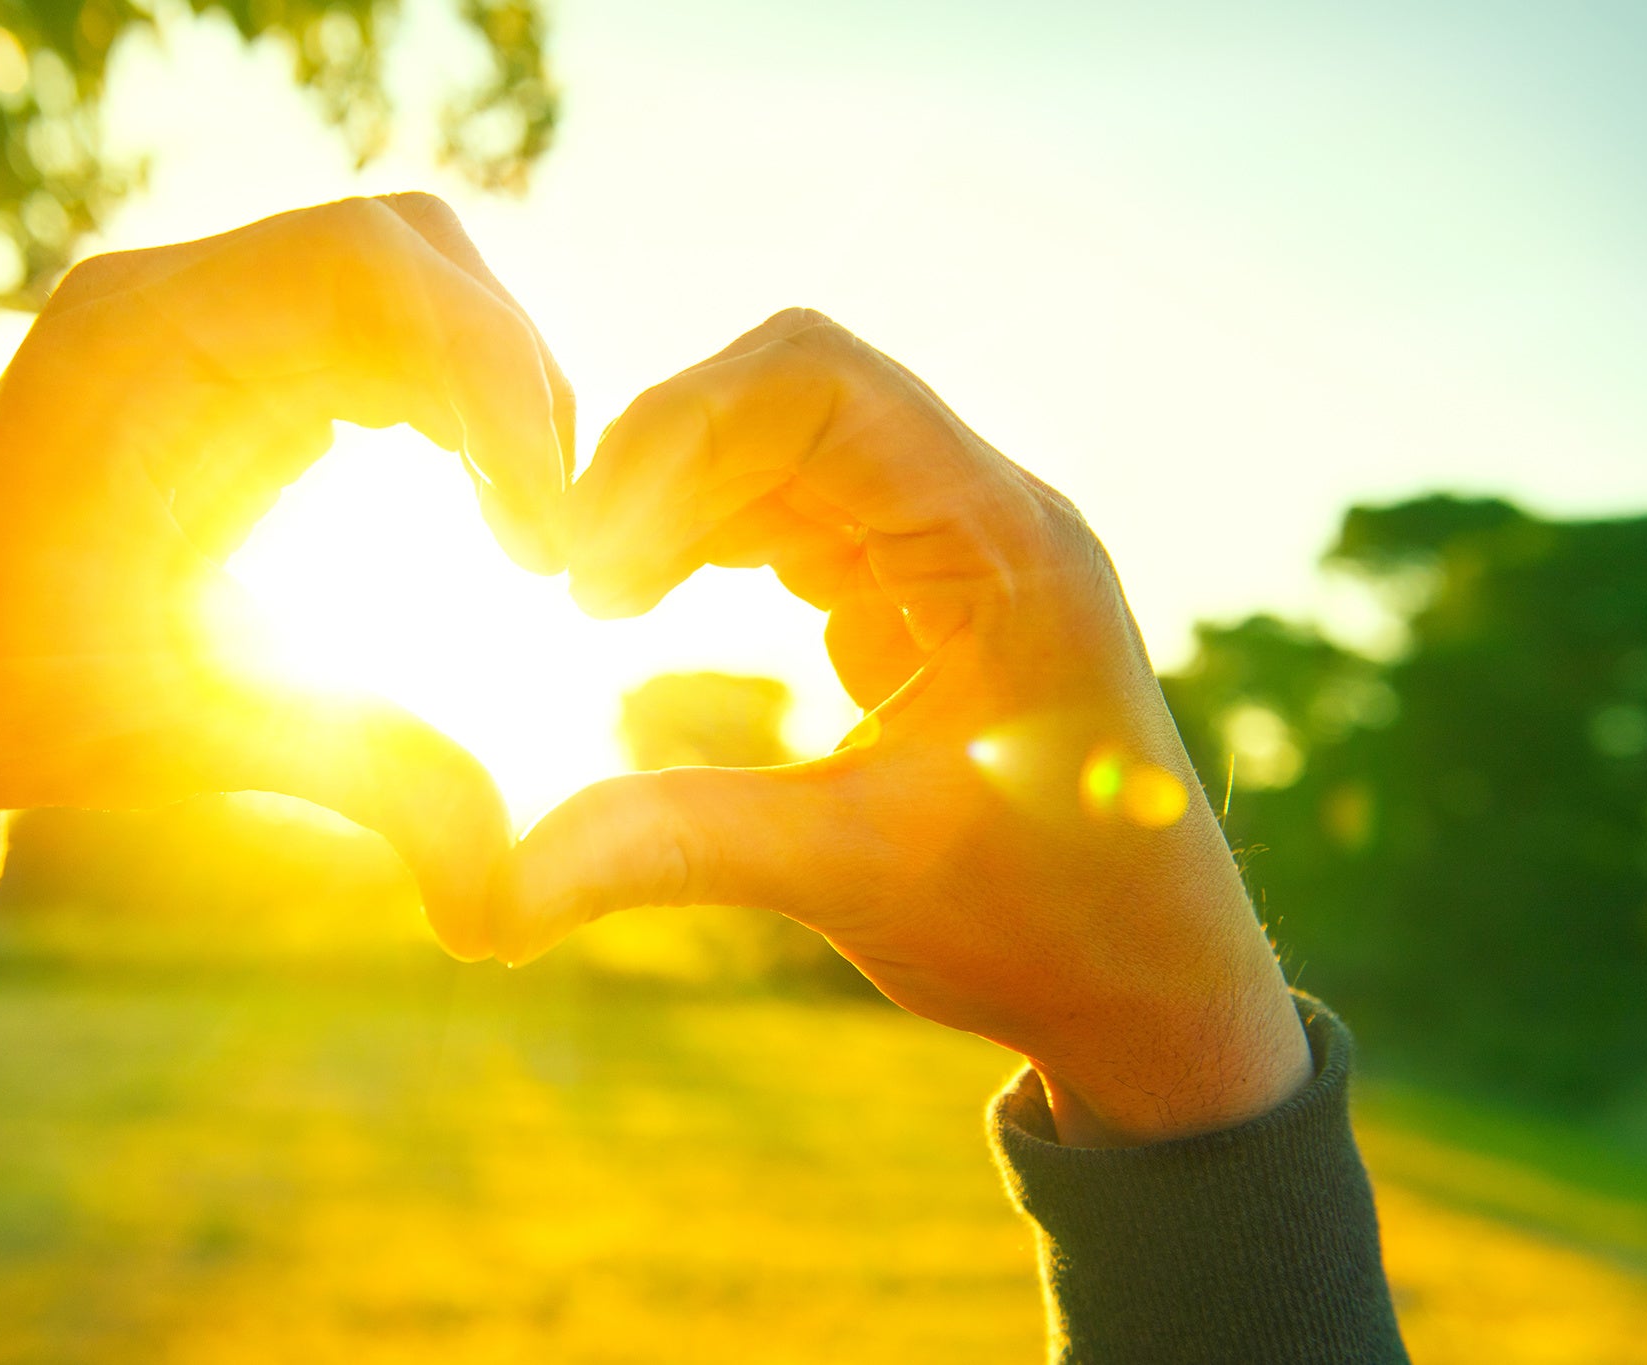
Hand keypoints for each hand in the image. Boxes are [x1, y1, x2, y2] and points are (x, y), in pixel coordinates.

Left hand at [0, 194, 572, 958]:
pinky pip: (376, 324)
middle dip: (510, 376)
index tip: (542, 533)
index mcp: (134, 349)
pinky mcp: (228, 351)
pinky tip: (479, 500)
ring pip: (406, 275)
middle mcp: (162, 297)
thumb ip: (365, 791)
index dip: (494, 376)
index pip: (366, 270)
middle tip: (552, 530)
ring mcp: (195, 312)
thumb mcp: (201, 742)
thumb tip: (500, 916)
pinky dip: (454, 396)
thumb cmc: (24, 711)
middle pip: (403, 248)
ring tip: (528, 523)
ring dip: (494, 385)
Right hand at [497, 309, 1310, 1143]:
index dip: (674, 444)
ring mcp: (961, 543)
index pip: (819, 386)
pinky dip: (713, 535)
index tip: (590, 573)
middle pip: (793, 386)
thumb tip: (491, 894)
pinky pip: (803, 507)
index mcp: (1005, 546)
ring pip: (787, 440)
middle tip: (573, 583)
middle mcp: (990, 513)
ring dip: (679, 497)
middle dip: (661, 462)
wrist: (1156, 985)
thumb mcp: (855, 878)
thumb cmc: (1047, 930)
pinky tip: (655, 604)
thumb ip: (677, 847)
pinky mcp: (929, 587)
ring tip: (600, 602)